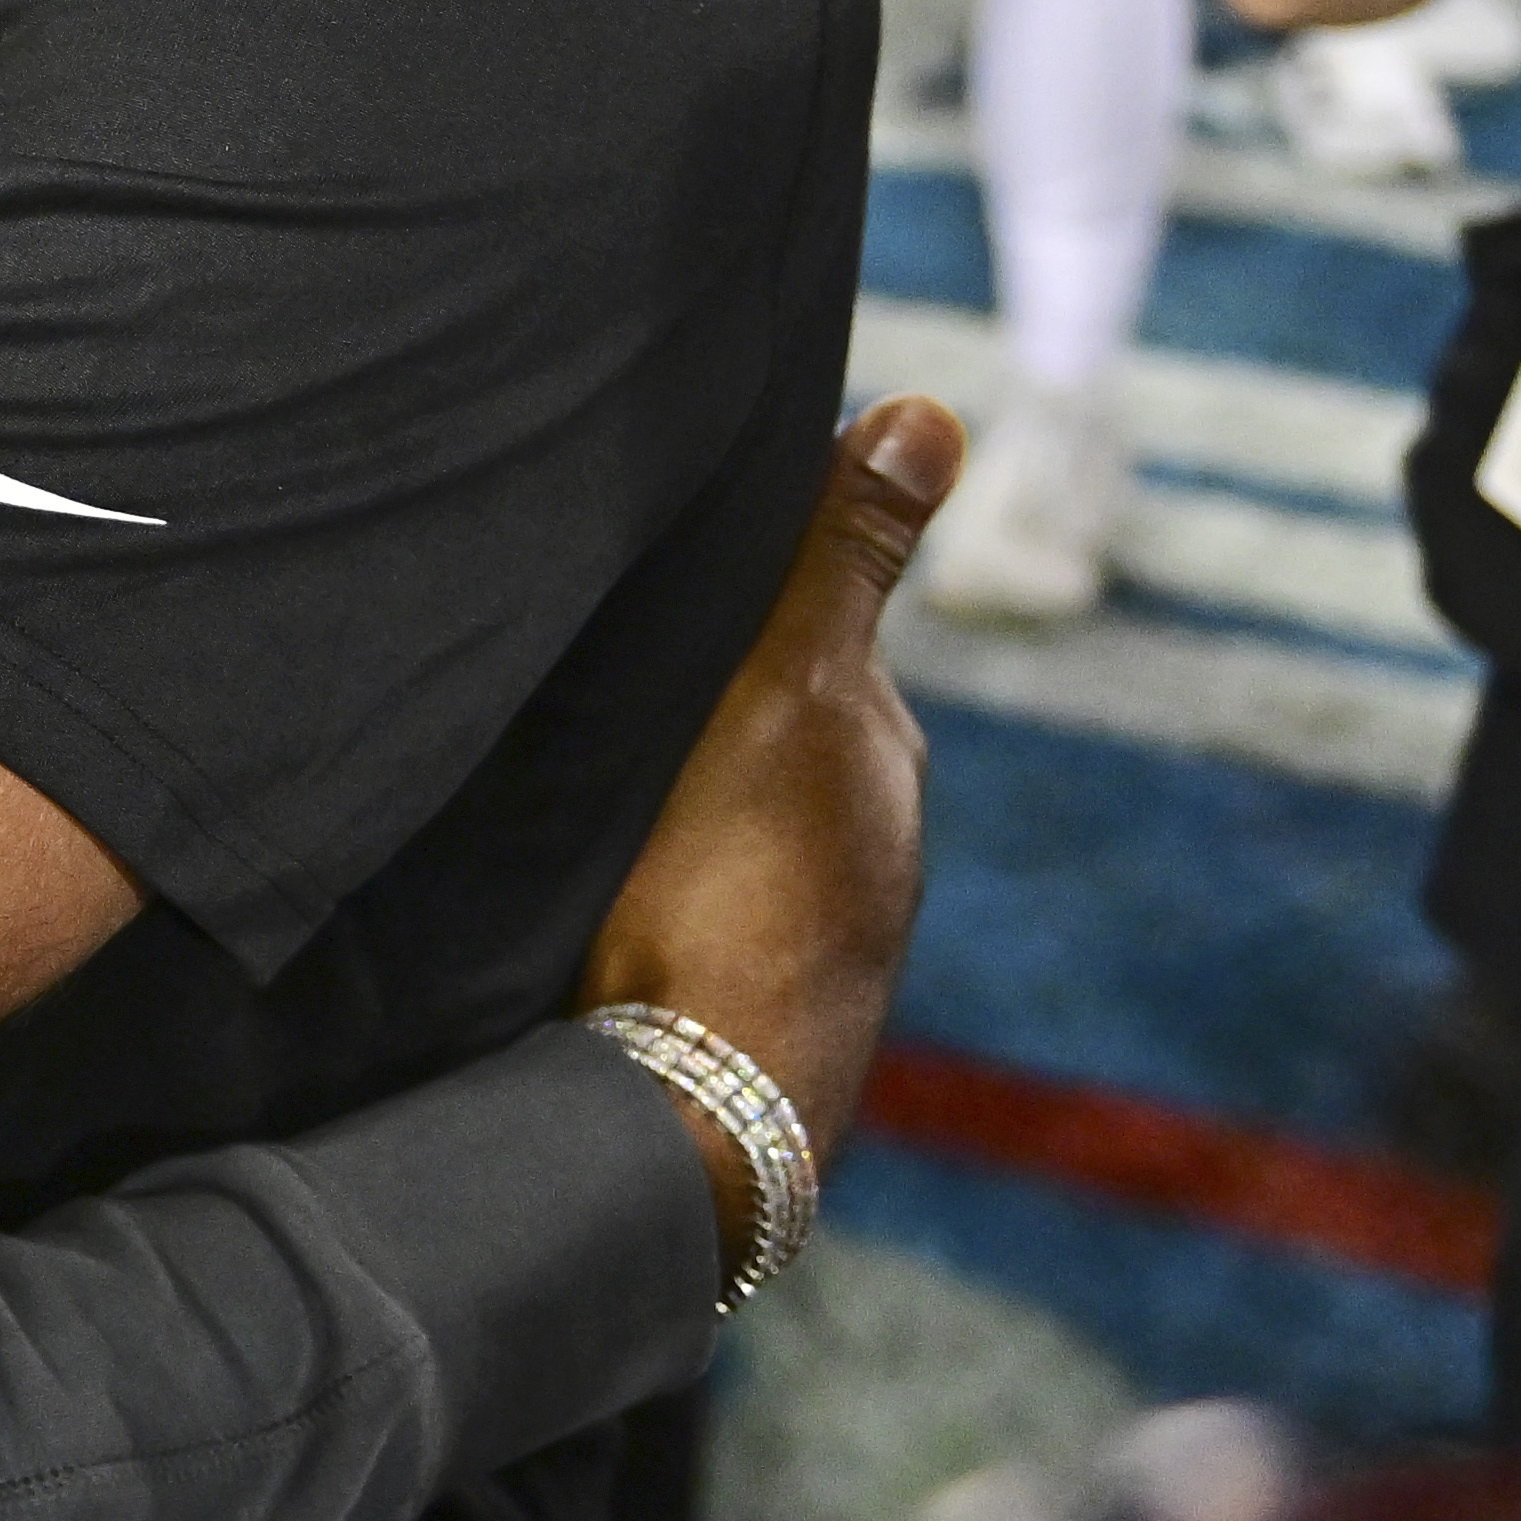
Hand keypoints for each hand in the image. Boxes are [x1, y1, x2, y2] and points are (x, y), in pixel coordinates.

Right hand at [579, 399, 955, 1256]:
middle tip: (600, 650)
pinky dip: (661, 861)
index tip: (658, 558)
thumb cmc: (741, 886)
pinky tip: (600, 866)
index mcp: (879, 755)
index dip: (743, 590)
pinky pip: (700, 888)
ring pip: (735, 813)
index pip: (814, 632)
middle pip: (775, 726)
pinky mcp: (743, 998)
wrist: (694, 1112)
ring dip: (679, 784)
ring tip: (583, 762)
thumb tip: (936, 408)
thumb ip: (847, 559)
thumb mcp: (792, 689)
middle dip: (710, 688)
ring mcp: (811, 932)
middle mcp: (863, 845)